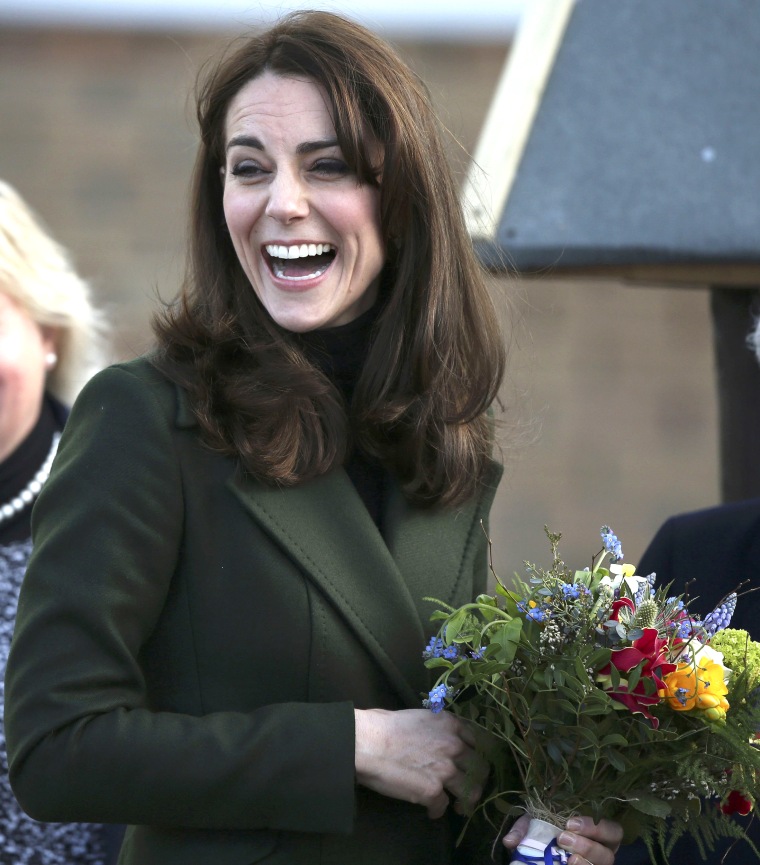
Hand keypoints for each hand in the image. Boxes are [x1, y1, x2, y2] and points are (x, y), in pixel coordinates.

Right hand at [354, 708, 488, 818]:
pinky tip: (430, 810)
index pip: (480, 741)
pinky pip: (443, 807)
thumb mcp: (421, 717)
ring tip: (458, 806)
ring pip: (472, 791)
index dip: (478, 755)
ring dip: (466, 801)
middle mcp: (454, 745)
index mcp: (451, 724)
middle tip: (468, 787)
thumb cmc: (385, 725)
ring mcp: (446, 769)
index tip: (473, 763)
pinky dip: (437, 811)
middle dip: (477, 780)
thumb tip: (442, 741)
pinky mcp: (433, 791)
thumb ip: (439, 729)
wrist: (367, 742)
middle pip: (481, 768)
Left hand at [502, 814, 621, 864]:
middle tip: (563, 839)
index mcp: (598, 834)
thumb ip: (524, 829)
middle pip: (608, 853)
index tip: (569, 823)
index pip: (612, 830)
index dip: (595, 827)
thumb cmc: (546, 831)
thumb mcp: (535, 824)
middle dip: (587, 845)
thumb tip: (510, 841)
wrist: (543, 853)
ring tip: (568, 859)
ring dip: (585, 862)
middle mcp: (603, 853)